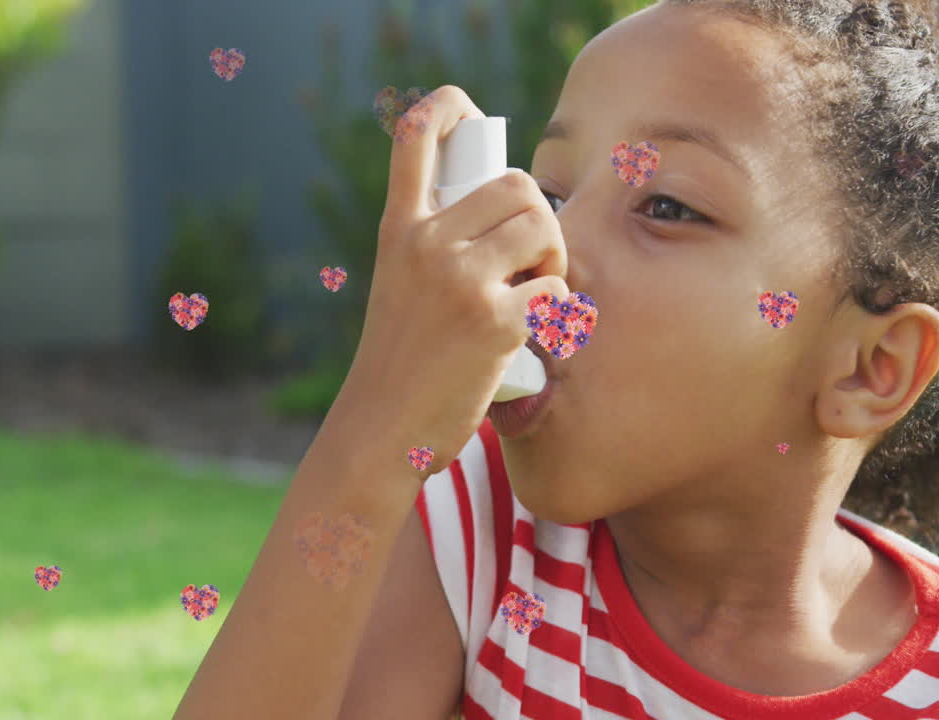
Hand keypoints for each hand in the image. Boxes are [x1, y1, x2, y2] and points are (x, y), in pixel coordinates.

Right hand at [346, 85, 569, 470]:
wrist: (380, 431)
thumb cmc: (399, 364)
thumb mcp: (398, 286)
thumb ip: (435, 248)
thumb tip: (508, 216)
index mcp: (399, 229)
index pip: (415, 135)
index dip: (448, 106)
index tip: (471, 118)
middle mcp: (425, 243)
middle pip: (517, 182)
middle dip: (542, 216)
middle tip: (533, 259)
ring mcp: (459, 281)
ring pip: (543, 224)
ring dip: (556, 257)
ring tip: (539, 289)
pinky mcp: (493, 322)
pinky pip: (555, 288)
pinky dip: (558, 310)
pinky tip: (538, 332)